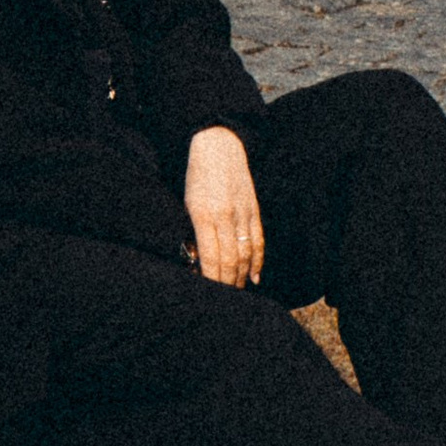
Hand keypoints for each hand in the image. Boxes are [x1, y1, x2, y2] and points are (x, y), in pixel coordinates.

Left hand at [184, 126, 264, 289]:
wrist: (219, 146)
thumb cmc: (197, 176)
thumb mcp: (187, 202)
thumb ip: (194, 231)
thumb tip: (197, 261)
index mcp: (203, 214)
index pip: (210, 256)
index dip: (211, 278)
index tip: (208, 293)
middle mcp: (225, 215)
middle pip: (230, 259)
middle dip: (226, 282)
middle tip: (223, 299)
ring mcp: (242, 212)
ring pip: (245, 253)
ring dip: (241, 276)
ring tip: (236, 292)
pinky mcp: (254, 209)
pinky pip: (258, 240)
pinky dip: (258, 261)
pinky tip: (255, 277)